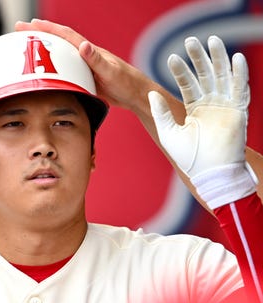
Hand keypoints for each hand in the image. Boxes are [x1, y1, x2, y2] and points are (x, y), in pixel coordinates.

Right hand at [15, 19, 155, 113]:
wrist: (136, 96)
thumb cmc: (127, 83)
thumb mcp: (111, 71)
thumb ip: (97, 59)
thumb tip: (83, 45)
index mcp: (89, 52)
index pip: (65, 36)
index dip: (47, 29)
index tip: (30, 24)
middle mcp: (85, 57)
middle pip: (58, 43)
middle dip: (39, 36)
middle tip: (20, 32)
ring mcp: (84, 69)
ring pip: (59, 59)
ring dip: (44, 54)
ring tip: (26, 53)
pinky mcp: (85, 80)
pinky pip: (64, 74)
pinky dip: (53, 73)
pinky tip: (45, 79)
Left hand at [148, 35, 254, 208]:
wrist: (210, 173)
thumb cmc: (189, 158)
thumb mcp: (169, 133)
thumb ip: (160, 113)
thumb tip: (150, 93)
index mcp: (194, 109)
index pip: (188, 84)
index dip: (181, 71)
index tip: (171, 58)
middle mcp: (210, 105)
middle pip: (205, 75)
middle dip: (199, 58)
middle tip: (191, 40)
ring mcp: (225, 106)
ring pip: (222, 76)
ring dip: (218, 59)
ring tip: (212, 40)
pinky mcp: (238, 111)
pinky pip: (240, 88)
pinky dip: (239, 73)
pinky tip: (235, 58)